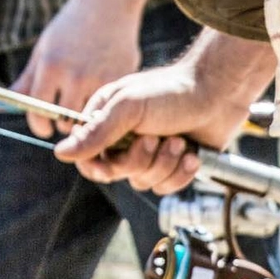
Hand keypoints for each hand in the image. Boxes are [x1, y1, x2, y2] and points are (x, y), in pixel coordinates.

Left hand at [14, 0, 142, 137]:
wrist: (108, 5)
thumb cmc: (70, 27)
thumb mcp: (44, 49)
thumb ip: (28, 79)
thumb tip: (6, 104)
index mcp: (51, 66)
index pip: (38, 109)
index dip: (39, 125)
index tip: (43, 129)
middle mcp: (75, 75)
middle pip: (64, 120)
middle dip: (63, 123)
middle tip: (66, 118)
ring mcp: (101, 79)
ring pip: (89, 119)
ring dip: (85, 118)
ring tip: (86, 108)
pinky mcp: (122, 81)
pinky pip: (110, 107)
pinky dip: (105, 106)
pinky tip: (106, 96)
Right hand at [54, 32, 273, 194]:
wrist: (218, 94)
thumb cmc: (171, 92)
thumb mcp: (128, 107)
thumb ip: (96, 132)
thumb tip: (61, 153)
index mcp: (106, 122)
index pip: (88, 158)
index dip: (97, 166)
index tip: (110, 164)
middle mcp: (125, 139)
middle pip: (118, 173)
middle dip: (140, 159)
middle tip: (156, 138)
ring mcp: (150, 154)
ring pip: (144, 182)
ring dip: (165, 163)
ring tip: (179, 140)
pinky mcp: (173, 165)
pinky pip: (167, 187)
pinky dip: (181, 173)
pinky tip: (192, 154)